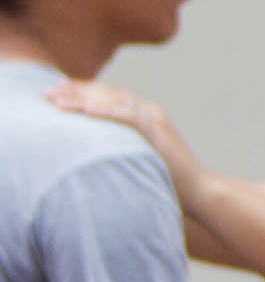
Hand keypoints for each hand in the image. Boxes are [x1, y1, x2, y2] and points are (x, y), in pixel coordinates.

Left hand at [44, 77, 198, 184]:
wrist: (200, 191)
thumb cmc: (169, 181)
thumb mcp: (140, 156)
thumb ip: (122, 145)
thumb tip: (93, 150)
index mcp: (146, 115)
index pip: (108, 94)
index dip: (81, 90)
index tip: (55, 90)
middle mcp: (150, 111)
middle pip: (107, 92)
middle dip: (75, 90)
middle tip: (47, 92)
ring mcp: (156, 119)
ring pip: (113, 100)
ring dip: (82, 98)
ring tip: (56, 100)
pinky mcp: (159, 131)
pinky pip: (128, 116)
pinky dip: (106, 111)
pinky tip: (86, 110)